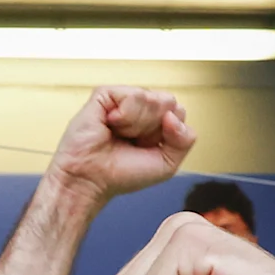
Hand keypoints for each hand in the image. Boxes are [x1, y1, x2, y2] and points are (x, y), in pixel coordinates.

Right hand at [45, 87, 195, 208]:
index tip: (147, 148)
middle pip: (168, 101)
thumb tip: (173, 115)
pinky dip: (126, 116)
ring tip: (119, 134)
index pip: (178, 112)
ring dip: (138, 124)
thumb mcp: (167, 164)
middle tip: (133, 141)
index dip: (168, 133)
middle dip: (154, 127)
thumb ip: (185, 139)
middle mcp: (139, 109)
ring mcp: (122, 100)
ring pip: (152, 98)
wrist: (90, 180)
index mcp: (154, 122)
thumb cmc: (121, 175)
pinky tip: (111, 125)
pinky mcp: (104, 95)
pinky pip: (132, 95)